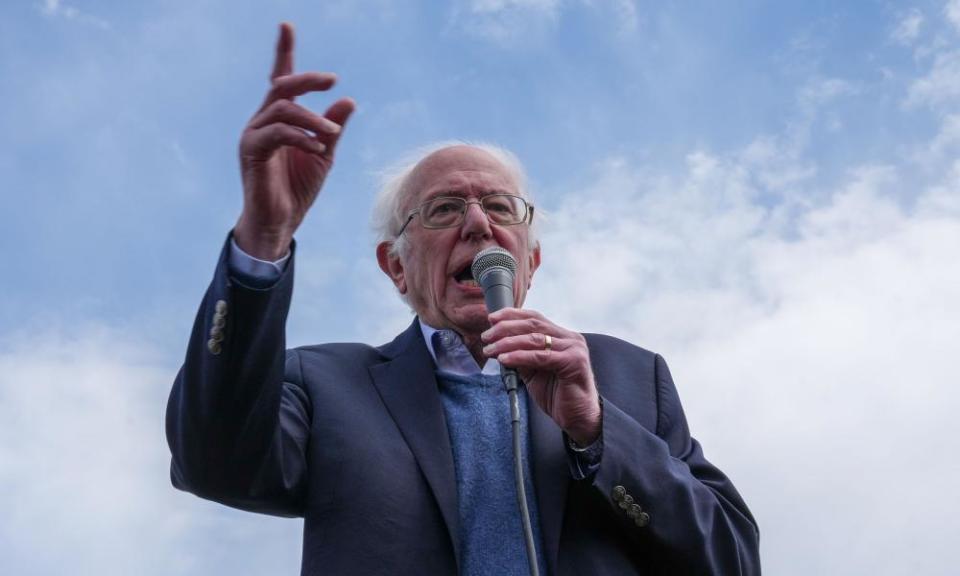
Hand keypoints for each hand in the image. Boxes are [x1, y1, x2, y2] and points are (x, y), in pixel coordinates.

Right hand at [235, 22, 355, 259]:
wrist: (281, 222)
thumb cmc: (298, 189)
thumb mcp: (324, 154)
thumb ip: (332, 127)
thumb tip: (348, 100)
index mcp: (279, 119)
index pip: (280, 79)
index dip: (283, 52)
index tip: (286, 26)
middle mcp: (262, 121)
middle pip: (282, 86)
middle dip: (307, 79)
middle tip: (332, 80)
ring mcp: (253, 135)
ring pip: (282, 109)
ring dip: (312, 119)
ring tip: (331, 135)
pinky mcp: (251, 152)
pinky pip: (277, 133)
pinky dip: (301, 137)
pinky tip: (318, 149)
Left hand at [481, 308, 600, 445]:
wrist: (578, 418)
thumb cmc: (558, 395)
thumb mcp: (534, 371)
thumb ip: (521, 356)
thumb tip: (499, 345)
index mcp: (563, 337)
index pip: (535, 318)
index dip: (512, 315)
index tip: (492, 319)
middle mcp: (570, 339)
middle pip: (533, 324)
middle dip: (506, 328)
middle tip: (487, 336)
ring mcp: (574, 349)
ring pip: (535, 338)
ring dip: (508, 342)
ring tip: (491, 349)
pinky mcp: (573, 362)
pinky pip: (540, 356)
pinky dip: (519, 356)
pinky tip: (504, 359)